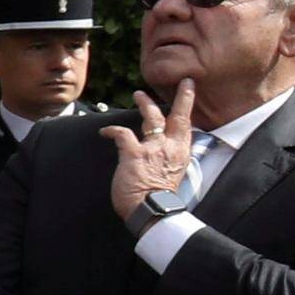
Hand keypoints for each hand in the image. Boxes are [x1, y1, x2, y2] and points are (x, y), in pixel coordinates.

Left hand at [108, 81, 198, 225]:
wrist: (153, 211)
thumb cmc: (160, 199)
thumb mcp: (173, 176)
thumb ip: (170, 161)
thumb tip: (166, 157)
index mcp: (181, 154)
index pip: (187, 126)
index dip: (188, 108)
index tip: (190, 91)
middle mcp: (170, 147)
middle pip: (178, 116)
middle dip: (183, 97)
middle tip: (183, 83)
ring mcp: (153, 148)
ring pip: (151, 117)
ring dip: (145, 103)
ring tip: (139, 94)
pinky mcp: (134, 153)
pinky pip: (122, 133)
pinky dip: (111, 130)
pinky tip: (104, 131)